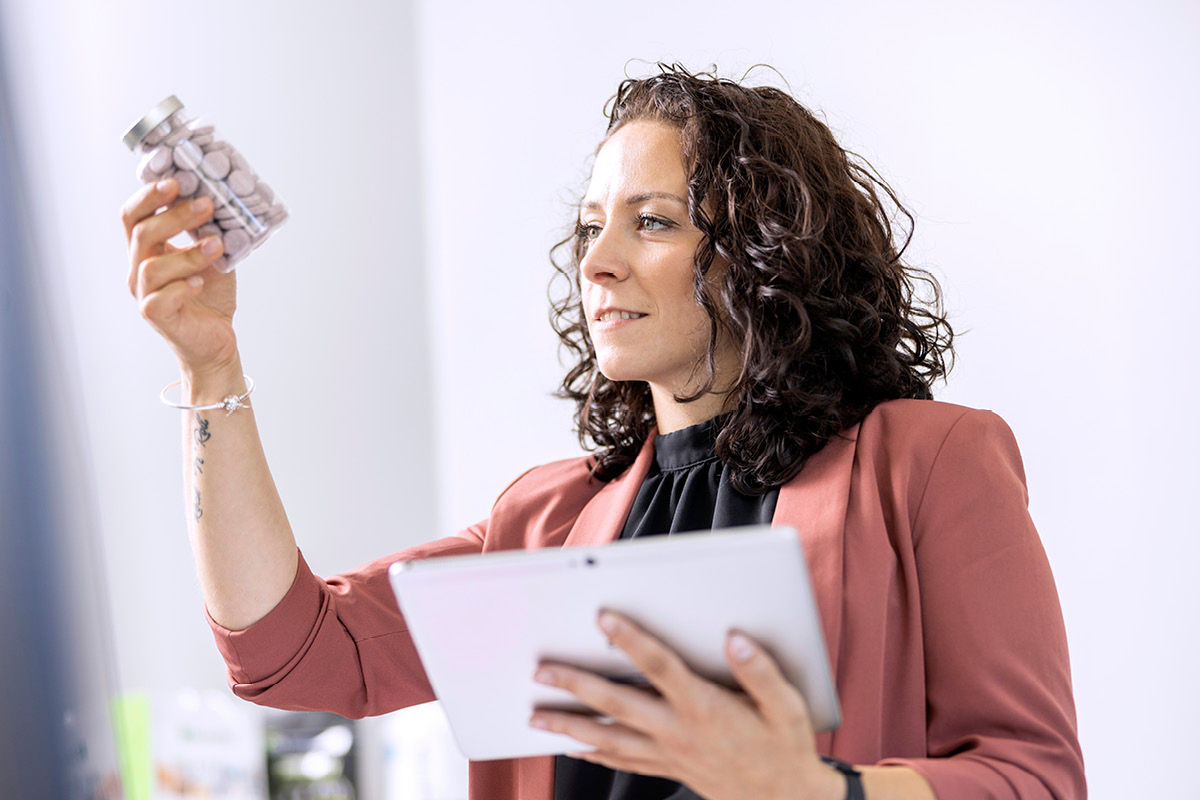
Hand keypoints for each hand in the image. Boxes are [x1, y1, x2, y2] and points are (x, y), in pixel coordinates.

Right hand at [122, 178, 238, 382]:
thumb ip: (210, 230)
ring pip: (151, 267)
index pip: (134, 215)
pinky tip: (200, 282)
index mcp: (148, 249)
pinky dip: (180, 288)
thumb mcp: (213, 254)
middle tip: (207, 205)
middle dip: (174, 215)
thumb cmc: (210, 293)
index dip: (149, 196)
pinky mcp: (157, 317)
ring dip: (186, 254)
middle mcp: (139, 268)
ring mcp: (144, 294)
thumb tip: (222, 199)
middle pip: (141, 233)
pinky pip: (158, 300)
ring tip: (216, 246)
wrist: (216, 337)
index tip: (176, 181)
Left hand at [529, 611, 843, 799]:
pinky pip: (621, 761)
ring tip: (535, 716)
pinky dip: (592, 754)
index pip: (660, 667)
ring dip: (570, 726)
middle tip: (541, 670)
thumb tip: (734, 637)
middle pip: (617, 704)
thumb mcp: (787, 706)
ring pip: (609, 738)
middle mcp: (678, 731)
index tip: (603, 617)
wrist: (785, 799)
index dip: (631, 640)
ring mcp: (668, 753)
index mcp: (705, 707)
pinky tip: (571, 747)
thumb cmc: (784, 746)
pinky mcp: (667, 767)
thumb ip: (760, 670)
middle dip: (576, 686)